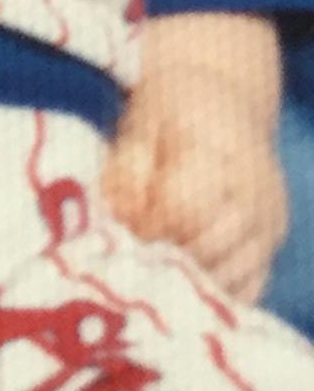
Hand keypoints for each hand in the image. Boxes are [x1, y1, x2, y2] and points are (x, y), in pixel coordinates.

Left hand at [103, 16, 286, 301]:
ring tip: (149, 276)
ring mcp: (270, 219)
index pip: (182, 209)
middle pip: (208, 248)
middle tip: (127, 261)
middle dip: (161, 260)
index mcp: (219, 154)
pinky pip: (249, 286)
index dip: (143, 229)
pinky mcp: (272, 241)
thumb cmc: (168, 111)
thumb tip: (122, 223)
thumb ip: (127, 172)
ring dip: (185, 283)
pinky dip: (213, 295)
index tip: (117, 232)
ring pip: (231, 275)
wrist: (223, 96)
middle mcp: (256, 191)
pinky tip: (181, 290)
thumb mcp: (138, 126)